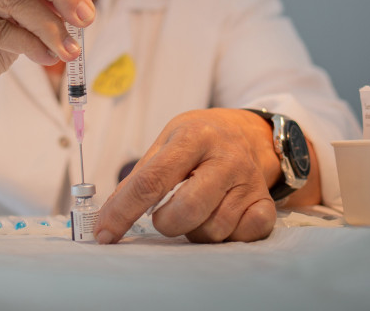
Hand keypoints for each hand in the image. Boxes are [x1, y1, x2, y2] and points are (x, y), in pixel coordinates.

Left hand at [95, 109, 281, 243]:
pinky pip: (241, 237)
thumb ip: (139, 178)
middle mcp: (226, 157)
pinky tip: (221, 215)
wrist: (247, 133)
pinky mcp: (265, 202)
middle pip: (186, 211)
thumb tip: (107, 219)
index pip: (151, 181)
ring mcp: (249, 181)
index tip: (104, 233)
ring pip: (212, 230)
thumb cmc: (199, 140)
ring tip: (197, 208)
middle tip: (165, 215)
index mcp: (193, 137)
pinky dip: (225, 235)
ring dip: (195, 230)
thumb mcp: (166, 143)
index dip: (123, 211)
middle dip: (166, 223)